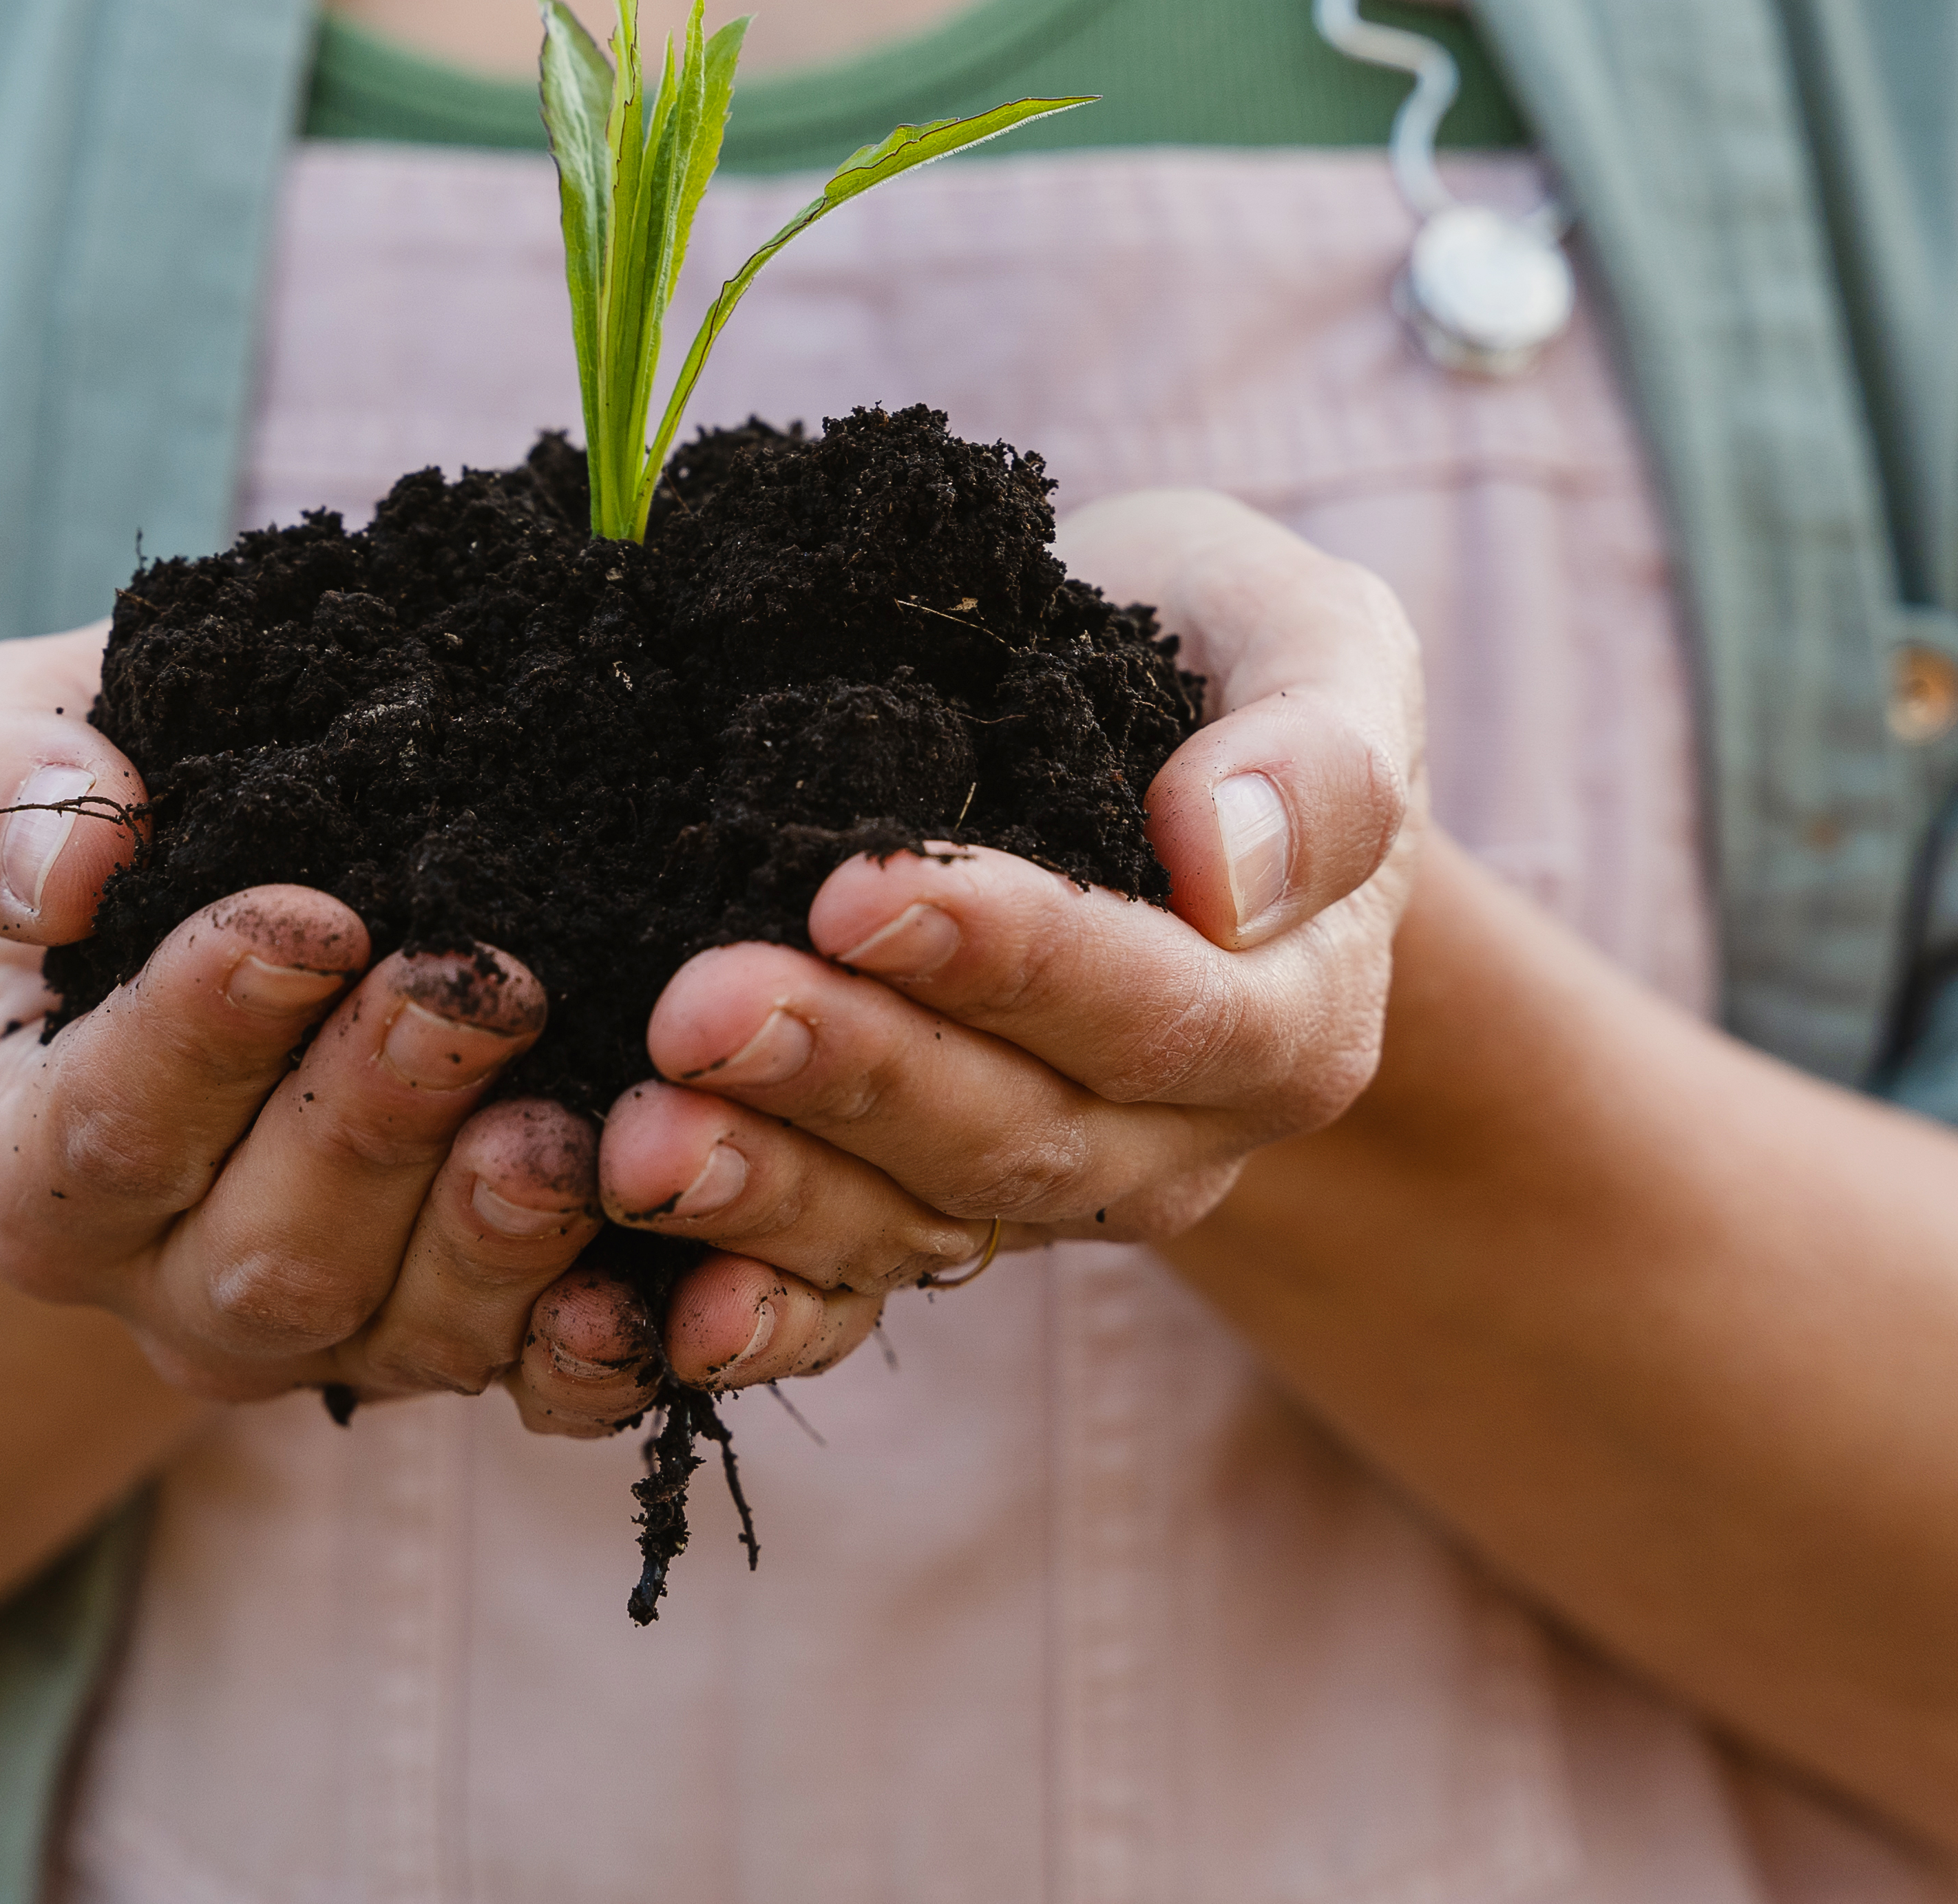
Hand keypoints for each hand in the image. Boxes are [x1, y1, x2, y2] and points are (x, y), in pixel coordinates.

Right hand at [0, 629, 661, 1430]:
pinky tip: (654, 1291)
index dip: (206, 1032)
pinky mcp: (465, 1349)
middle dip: (376, 1120)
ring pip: (406, 1330)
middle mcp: (174, 1283)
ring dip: (494, 1238)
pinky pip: (538, 1389)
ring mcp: (332, 1336)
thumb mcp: (20, 748)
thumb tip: (67, 864)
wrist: (244, 897)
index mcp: (39, 1163)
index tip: (312, 918)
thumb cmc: (127, 811)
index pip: (111, 1124)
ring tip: (572, 1128)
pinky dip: (597, 1354)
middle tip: (479, 985)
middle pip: (266, 1252)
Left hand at [594, 490, 1422, 1380]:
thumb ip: (1317, 758)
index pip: (1154, 1011)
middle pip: (1016, 1133)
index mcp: (1290, 1015)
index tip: (858, 893)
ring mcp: (1052, 1198)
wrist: (1143, 746)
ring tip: (640, 1144)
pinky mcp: (938, 1220)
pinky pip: (853, 1297)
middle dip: (850, 1075)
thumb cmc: (1217, 663)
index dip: (1010, 961)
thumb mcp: (1310, 642)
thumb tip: (1228, 869)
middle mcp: (1180, 1139)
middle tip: (698, 1013)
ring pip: (915, 1224)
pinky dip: (762, 1315)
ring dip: (772, 1191)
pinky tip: (665, 1314)